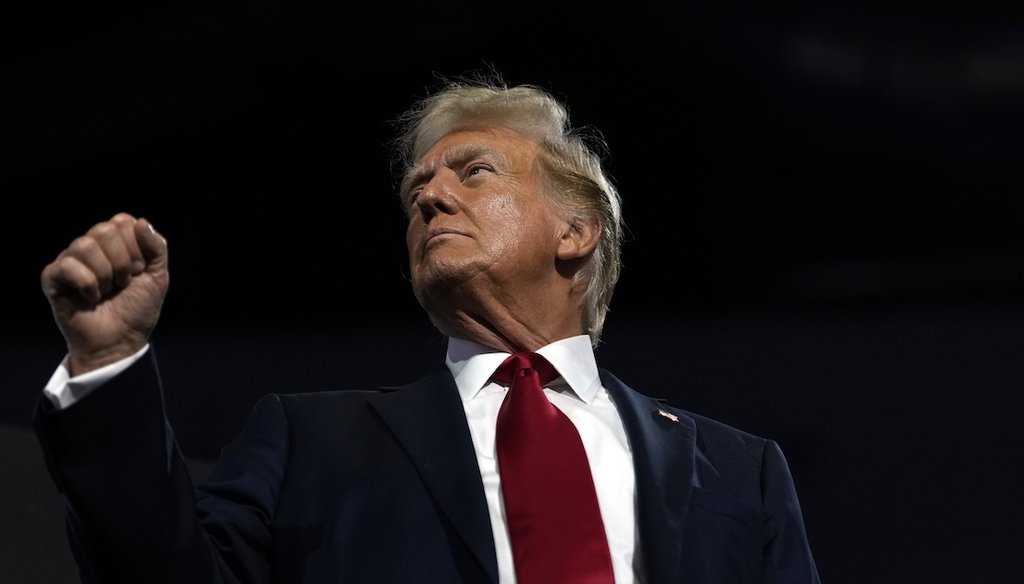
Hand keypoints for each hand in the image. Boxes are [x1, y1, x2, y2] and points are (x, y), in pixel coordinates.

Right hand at [40, 213, 169, 375]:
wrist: (120, 342)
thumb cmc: (136, 310)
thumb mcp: (158, 276)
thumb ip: (156, 247)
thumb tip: (141, 222)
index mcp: (115, 242)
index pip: (123, 221)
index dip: (137, 249)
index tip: (138, 273)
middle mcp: (91, 246)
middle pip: (104, 230)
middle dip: (122, 262)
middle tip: (122, 283)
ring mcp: (70, 260)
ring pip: (85, 245)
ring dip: (105, 274)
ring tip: (106, 291)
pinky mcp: (52, 277)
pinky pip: (68, 265)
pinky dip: (87, 284)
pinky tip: (90, 298)